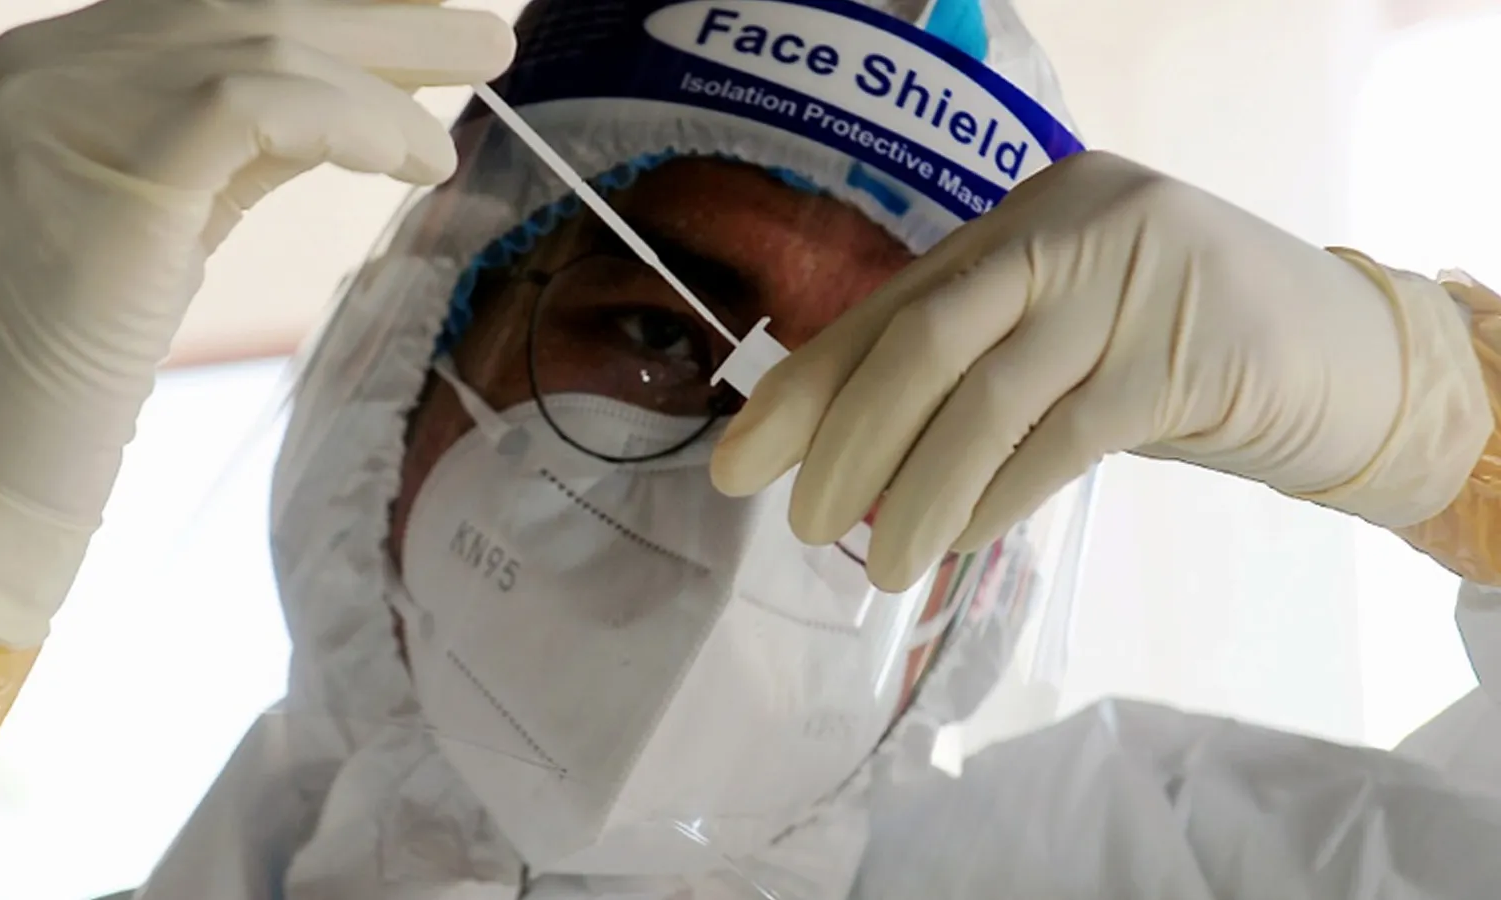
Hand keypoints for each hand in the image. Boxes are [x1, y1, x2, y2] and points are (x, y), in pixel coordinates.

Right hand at [0, 0, 512, 642]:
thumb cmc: (65, 369)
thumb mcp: (161, 220)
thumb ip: (236, 150)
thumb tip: (356, 107)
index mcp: (60, 66)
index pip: (223, 6)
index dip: (341, 16)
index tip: (426, 37)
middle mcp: (52, 63)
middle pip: (250, 2)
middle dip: (384, 16)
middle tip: (487, 33)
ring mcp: (63, 105)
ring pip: (265, 39)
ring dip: (392, 68)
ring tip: (472, 100)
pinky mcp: (104, 169)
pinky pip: (254, 104)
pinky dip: (356, 121)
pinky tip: (416, 156)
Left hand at [711, 151, 1488, 590]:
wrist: (1342, 353)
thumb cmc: (1173, 349)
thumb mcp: (1062, 333)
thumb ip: (971, 365)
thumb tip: (851, 458)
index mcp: (1019, 217)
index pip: (886, 307)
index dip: (803, 389)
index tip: (738, 463)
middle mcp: (1065, 227)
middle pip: (922, 338)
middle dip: (844, 440)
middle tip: (802, 524)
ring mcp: (1128, 283)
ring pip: (987, 397)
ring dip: (918, 493)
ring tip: (878, 564)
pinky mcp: (1182, 353)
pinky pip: (1062, 437)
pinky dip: (999, 496)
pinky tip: (962, 541)